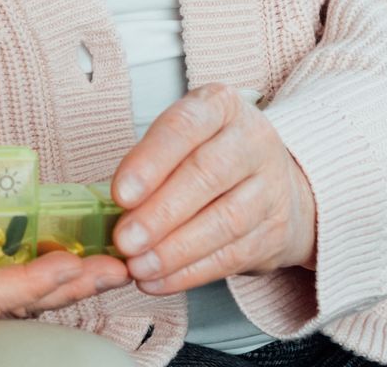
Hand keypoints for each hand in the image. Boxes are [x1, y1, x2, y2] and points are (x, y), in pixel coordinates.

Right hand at [0, 155, 128, 331]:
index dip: (24, 287)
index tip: (66, 268)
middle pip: (8, 309)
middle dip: (64, 290)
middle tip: (114, 267)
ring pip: (12, 302)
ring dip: (62, 285)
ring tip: (110, 264)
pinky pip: (4, 288)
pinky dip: (41, 275)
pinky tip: (74, 260)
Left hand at [109, 84, 316, 295]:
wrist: (277, 185)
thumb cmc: (212, 156)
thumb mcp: (183, 140)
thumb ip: (149, 165)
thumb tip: (109, 207)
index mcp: (220, 106)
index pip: (184, 127)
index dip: (151, 161)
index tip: (120, 194)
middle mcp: (253, 140)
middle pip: (206, 175)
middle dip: (160, 213)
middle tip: (125, 239)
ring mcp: (271, 187)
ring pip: (223, 221)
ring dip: (174, 250)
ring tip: (138, 266)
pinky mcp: (275, 232)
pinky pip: (231, 256)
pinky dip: (190, 273)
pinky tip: (159, 280)